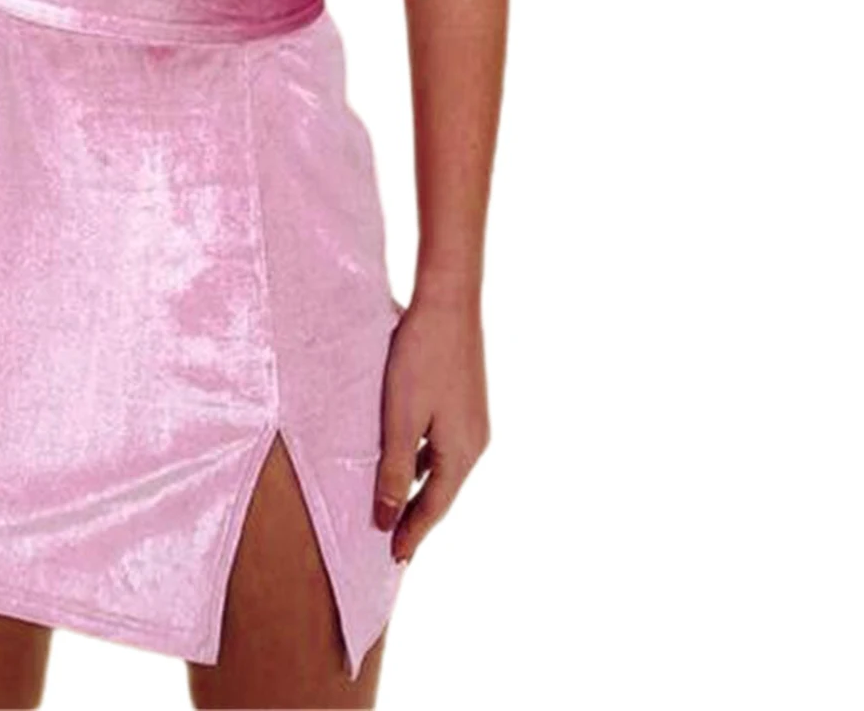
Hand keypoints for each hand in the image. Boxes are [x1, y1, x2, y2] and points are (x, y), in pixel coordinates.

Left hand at [374, 289, 489, 564]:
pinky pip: (442, 446)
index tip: (395, 560)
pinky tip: (406, 461)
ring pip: (441, 468)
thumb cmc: (421, 358)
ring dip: (420, 490)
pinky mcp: (464, 402)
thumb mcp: (400, 419)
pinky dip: (422, 462)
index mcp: (462, 453)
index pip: (434, 507)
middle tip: (395, 545)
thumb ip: (393, 470)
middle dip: (418, 518)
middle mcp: (475, 442)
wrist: (448, 303)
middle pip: (441, 491)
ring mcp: (473, 421)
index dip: (413, 534)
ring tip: (397, 510)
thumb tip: (388, 519)